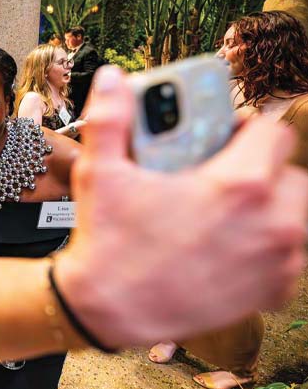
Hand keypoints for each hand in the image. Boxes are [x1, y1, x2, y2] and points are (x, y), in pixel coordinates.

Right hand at [55, 66, 307, 348]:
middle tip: (224, 174)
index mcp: (241, 185)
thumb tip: (112, 78)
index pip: (274, 132)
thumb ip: (110, 118)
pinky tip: (234, 244)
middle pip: (294, 174)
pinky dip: (271, 247)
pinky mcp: (271, 292)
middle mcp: (272, 224)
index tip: (226, 136)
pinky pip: (292, 257)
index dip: (249, 128)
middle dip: (265, 168)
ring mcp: (276, 262)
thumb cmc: (108, 243)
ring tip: (232, 209)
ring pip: (299, 216)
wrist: (109, 310)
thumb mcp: (101, 172)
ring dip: (274, 207)